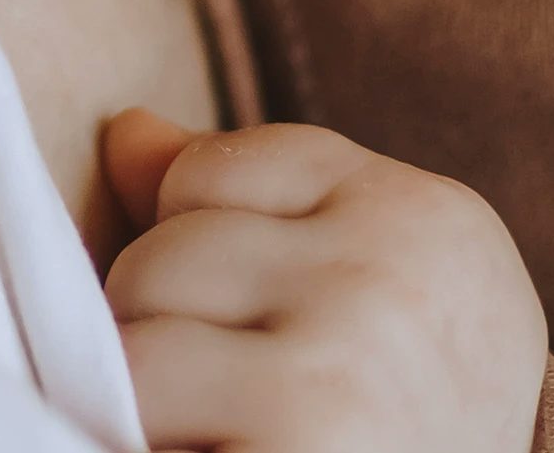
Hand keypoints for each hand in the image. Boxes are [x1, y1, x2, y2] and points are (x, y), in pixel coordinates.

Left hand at [100, 108, 547, 452]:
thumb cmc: (416, 429)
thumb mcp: (372, 297)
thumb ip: (258, 210)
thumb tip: (126, 132)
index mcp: (427, 218)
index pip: (217, 168)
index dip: (198, 252)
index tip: (254, 331)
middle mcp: (391, 277)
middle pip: (163, 250)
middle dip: (166, 333)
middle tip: (239, 409)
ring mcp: (343, 365)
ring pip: (134, 338)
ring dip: (149, 409)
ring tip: (227, 439)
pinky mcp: (297, 443)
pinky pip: (130, 415)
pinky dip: (146, 444)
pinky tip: (218, 451)